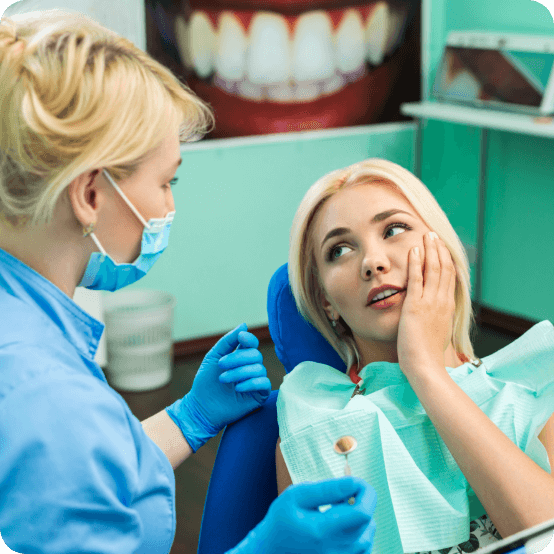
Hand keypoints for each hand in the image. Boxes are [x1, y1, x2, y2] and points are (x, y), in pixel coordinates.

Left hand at [165, 323, 271, 451]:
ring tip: (223, 379)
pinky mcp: (259, 395)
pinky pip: (264, 383)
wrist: (202, 407)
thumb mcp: (213, 357)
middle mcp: (251, 367)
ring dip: (239, 372)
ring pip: (259, 369)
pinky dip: (250, 383)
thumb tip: (244, 325)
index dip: (249, 338)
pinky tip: (237, 388)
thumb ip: (227, 341)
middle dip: (237, 358)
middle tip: (220, 366)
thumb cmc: (206, 383)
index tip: (240, 338)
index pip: (252, 343)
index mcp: (241, 357)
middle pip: (255, 355)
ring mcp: (256, 381)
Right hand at [230, 477, 376, 553]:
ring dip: (362, 520)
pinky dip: (360, 536)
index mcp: (322, 531)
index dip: (366, 493)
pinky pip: (363, 551)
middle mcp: (334, 550)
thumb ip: (326, 490)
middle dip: (362, 502)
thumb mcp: (296, 496)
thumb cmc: (281, 520)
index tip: (356, 482)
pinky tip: (343, 526)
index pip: (362, 513)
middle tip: (344, 492)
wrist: (269, 550)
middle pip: (367, 524)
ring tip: (340, 510)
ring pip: (368, 539)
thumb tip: (353, 483)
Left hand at [397, 232, 456, 377]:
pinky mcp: (415, 305)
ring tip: (427, 235)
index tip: (441, 247)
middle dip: (439, 249)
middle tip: (434, 234)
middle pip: (444, 268)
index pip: (449, 277)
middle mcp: (442, 301)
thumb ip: (436, 319)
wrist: (424, 366)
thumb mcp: (437, 332)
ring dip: (430, 250)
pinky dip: (416, 262)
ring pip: (434, 269)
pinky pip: (417, 278)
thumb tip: (434, 315)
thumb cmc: (427, 355)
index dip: (446, 260)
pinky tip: (414, 250)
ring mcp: (430, 302)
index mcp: (447, 307)